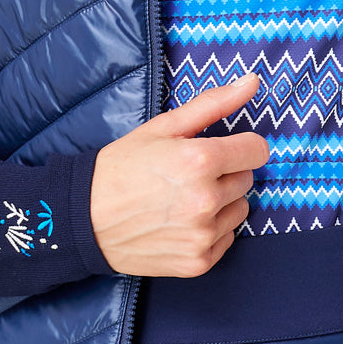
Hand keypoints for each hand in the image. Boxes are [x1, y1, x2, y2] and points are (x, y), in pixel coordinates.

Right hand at [89, 73, 269, 276]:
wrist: (86, 219)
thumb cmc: (121, 168)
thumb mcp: (163, 127)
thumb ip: (213, 104)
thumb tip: (253, 82)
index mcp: (201, 161)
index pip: (256, 151)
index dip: (241, 147)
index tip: (222, 150)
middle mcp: (206, 201)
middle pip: (246, 181)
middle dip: (226, 174)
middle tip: (190, 176)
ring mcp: (203, 235)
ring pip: (239, 211)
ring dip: (222, 204)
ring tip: (186, 200)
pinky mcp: (199, 261)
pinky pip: (227, 239)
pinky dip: (212, 231)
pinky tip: (183, 223)